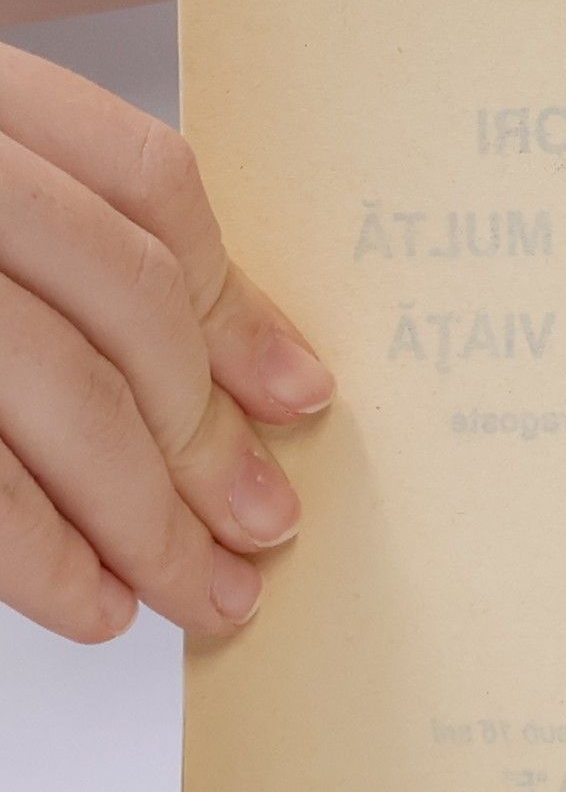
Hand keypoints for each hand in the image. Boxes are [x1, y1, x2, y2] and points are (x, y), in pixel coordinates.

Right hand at [0, 43, 332, 642]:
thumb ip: (60, 238)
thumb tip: (244, 368)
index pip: (146, 186)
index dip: (235, 303)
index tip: (298, 394)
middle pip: (121, 306)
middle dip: (207, 438)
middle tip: (265, 527)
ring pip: (59, 393)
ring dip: (148, 518)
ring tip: (204, 589)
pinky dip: (42, 557)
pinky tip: (93, 605)